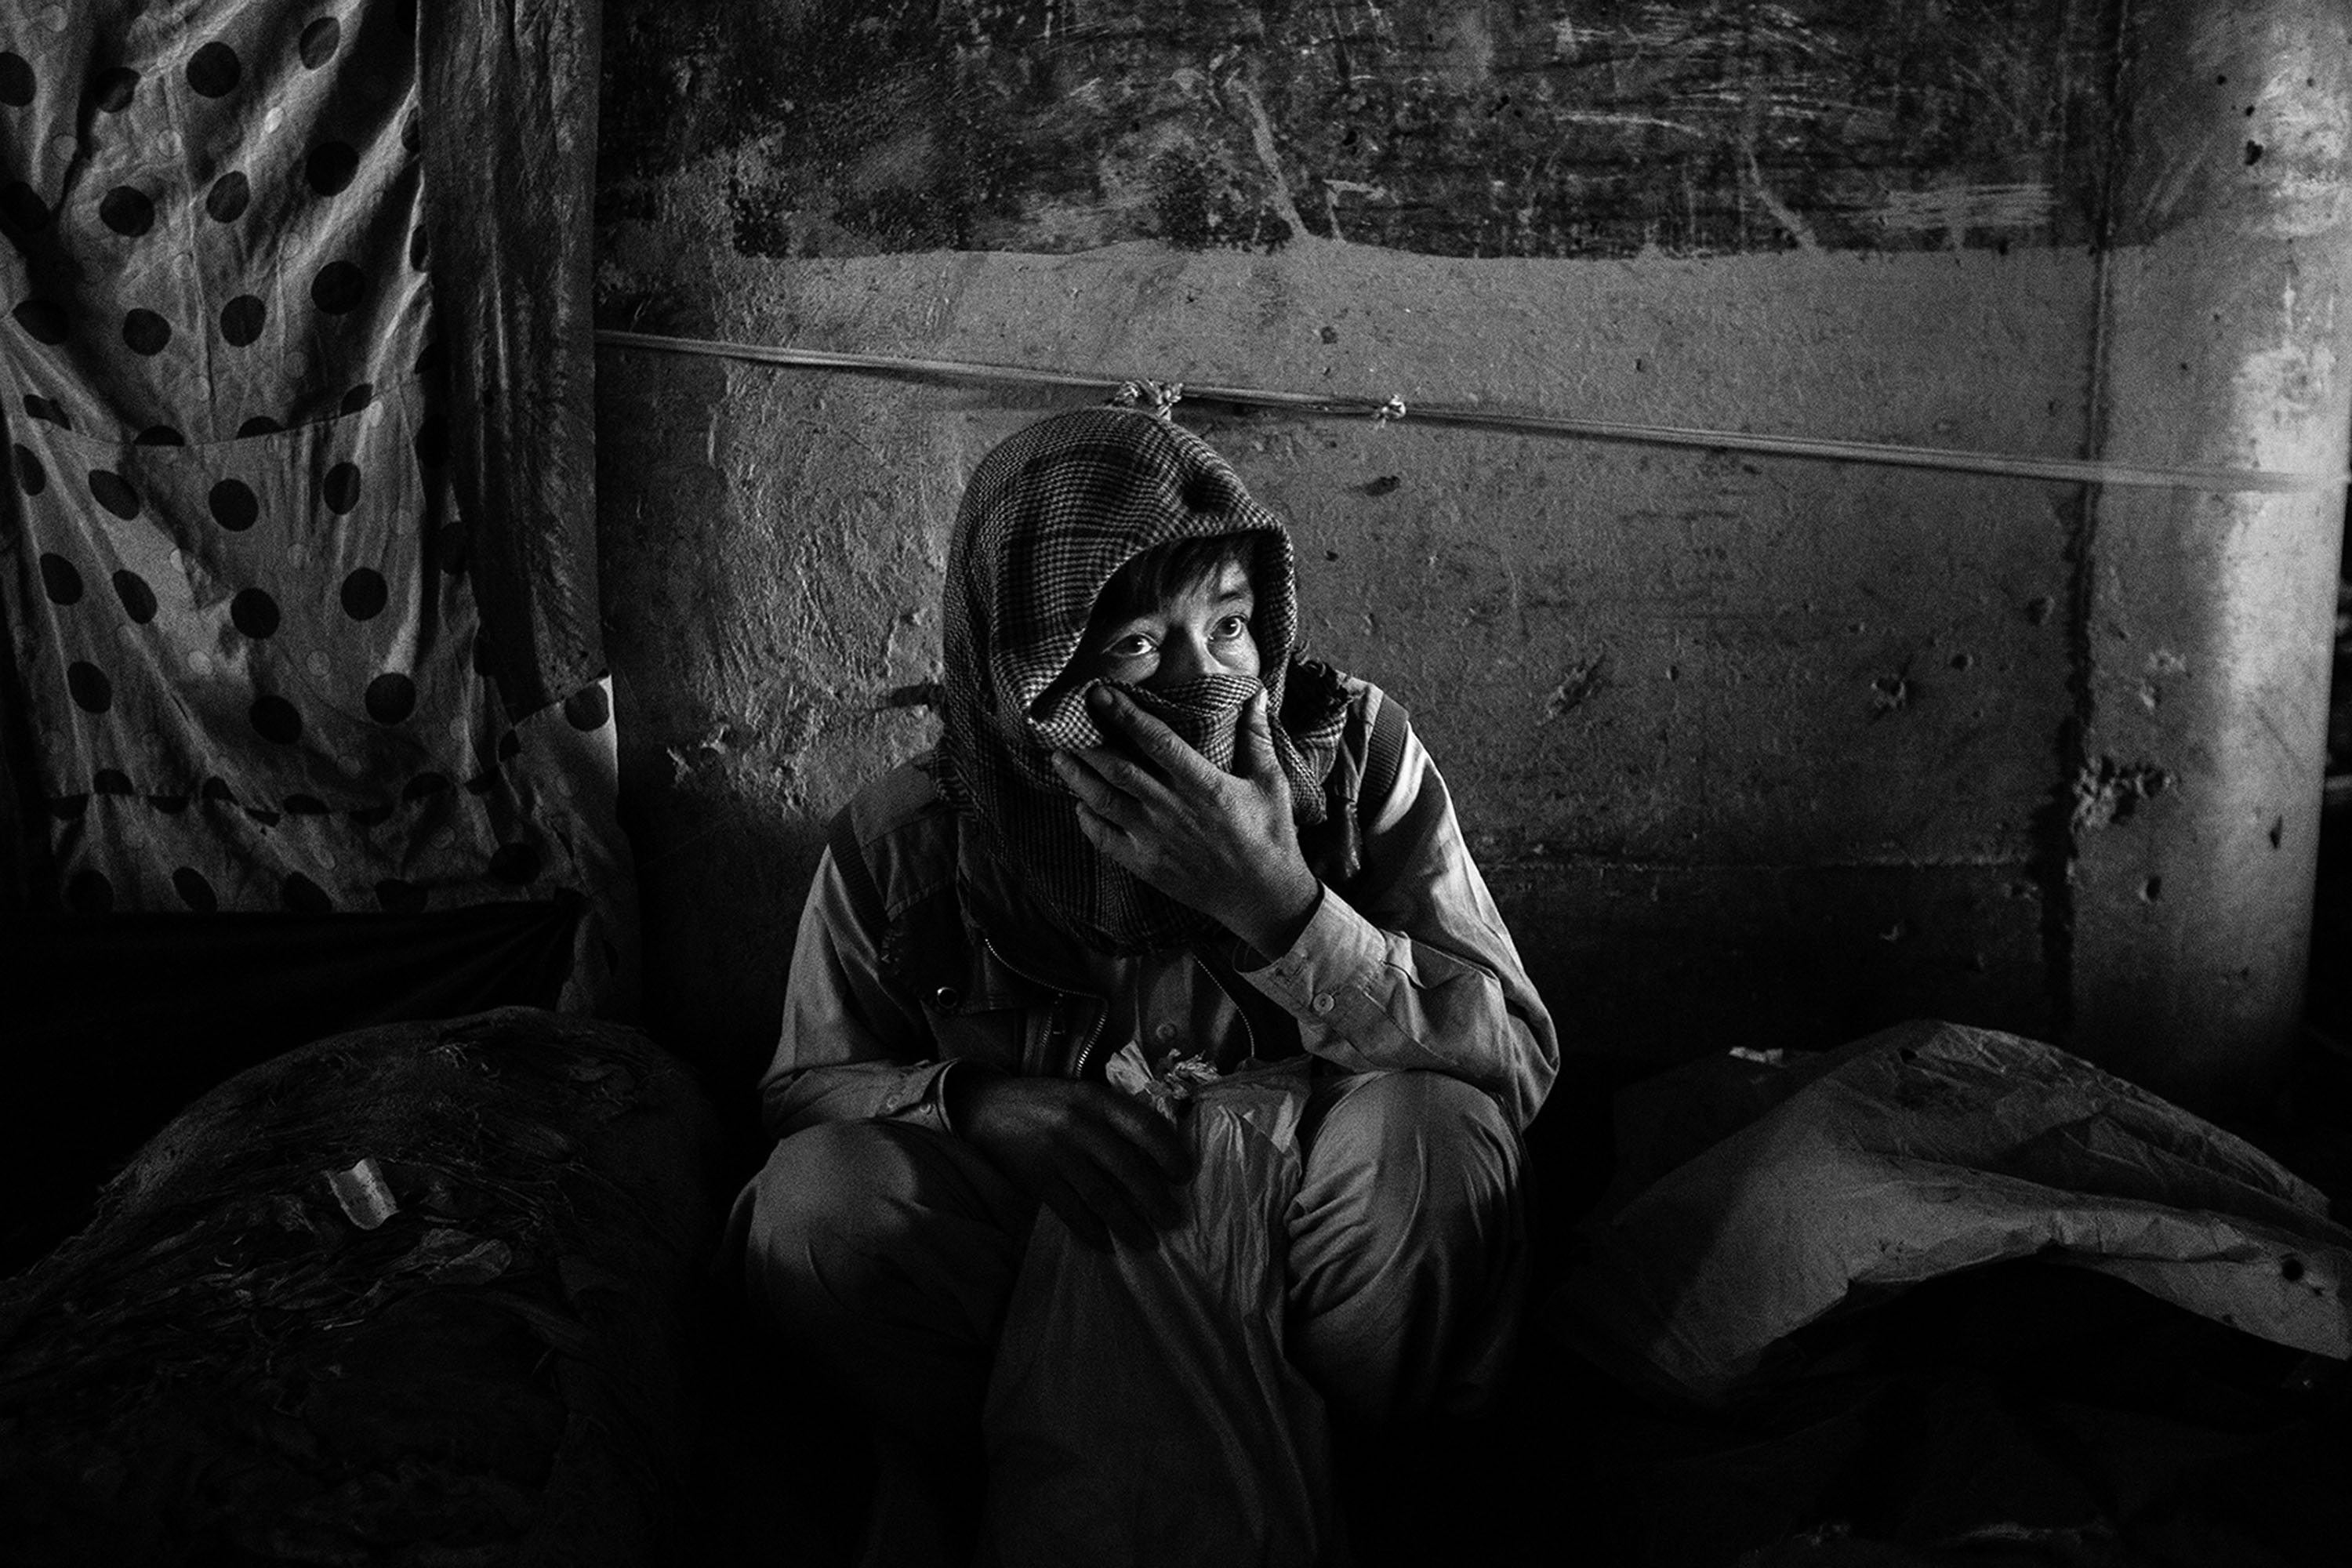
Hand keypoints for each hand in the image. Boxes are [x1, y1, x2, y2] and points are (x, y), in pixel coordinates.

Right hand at [946, 1069, 1191, 1250]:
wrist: (988, 1107)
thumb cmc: (1047, 1102)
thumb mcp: (1084, 1095)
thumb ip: (1116, 1117)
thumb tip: (1161, 1152)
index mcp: (1097, 1100)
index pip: (1144, 1126)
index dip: (1169, 1153)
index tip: (1184, 1175)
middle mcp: (1079, 1125)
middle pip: (1128, 1168)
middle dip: (1155, 1199)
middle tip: (1172, 1220)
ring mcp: (1056, 1154)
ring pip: (1102, 1196)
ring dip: (1128, 1223)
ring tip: (1148, 1242)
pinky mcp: (1036, 1178)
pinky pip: (1070, 1211)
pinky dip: (1091, 1231)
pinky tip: (1107, 1244)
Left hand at [1053, 686, 1321, 955]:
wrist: (1262, 895)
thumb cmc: (1270, 835)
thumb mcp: (1270, 782)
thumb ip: (1256, 736)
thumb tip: (1255, 694)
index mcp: (1202, 783)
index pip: (1155, 740)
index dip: (1125, 714)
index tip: (1100, 694)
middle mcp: (1172, 808)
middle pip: (1118, 768)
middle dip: (1088, 742)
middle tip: (1065, 722)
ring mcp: (1154, 838)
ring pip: (1104, 801)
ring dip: (1077, 777)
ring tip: (1059, 757)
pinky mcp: (1145, 864)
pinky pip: (1105, 839)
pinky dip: (1088, 820)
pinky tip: (1079, 804)